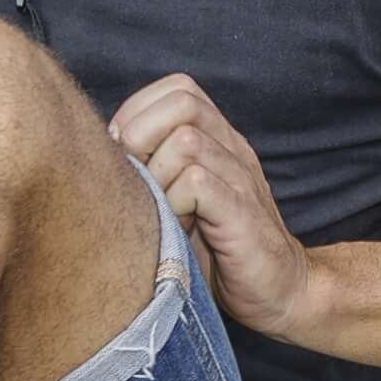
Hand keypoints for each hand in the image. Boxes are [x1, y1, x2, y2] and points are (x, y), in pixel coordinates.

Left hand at [111, 75, 319, 339]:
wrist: (279, 291)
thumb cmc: (218, 250)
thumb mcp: (180, 200)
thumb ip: (154, 170)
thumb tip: (101, 155)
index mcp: (219, 139)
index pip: (177, 88)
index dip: (139, 111)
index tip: (122, 153)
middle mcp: (232, 149)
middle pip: (182, 103)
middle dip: (141, 135)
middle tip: (134, 179)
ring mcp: (240, 179)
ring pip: (186, 141)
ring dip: (156, 174)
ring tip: (159, 209)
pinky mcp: (242, 213)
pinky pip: (197, 182)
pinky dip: (174, 203)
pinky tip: (175, 228)